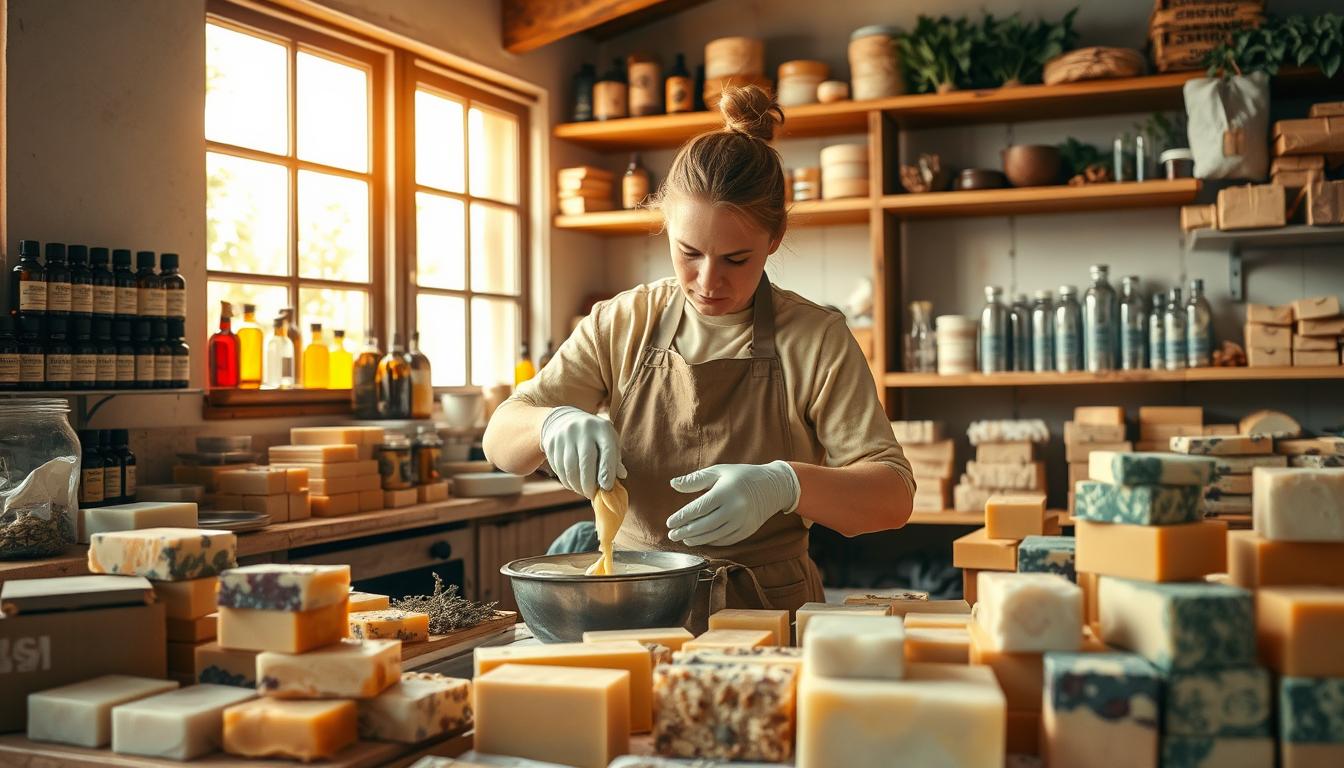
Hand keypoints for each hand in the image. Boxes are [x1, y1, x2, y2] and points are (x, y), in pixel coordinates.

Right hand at [540, 406, 626, 498]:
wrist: (565, 420)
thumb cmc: (594, 436)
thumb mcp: (608, 441)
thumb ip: (615, 458)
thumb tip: (622, 476)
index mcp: (602, 428)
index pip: (606, 451)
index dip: (607, 471)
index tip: (606, 488)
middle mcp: (583, 429)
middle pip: (586, 462)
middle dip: (589, 484)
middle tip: (592, 495)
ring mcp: (565, 435)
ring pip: (570, 468)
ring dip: (577, 485)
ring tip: (583, 491)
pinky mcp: (552, 443)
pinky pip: (558, 468)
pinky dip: (566, 481)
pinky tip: (572, 484)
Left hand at [666, 461, 799, 546]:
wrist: (772, 487)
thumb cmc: (741, 476)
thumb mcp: (719, 472)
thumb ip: (695, 479)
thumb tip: (673, 484)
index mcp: (726, 492)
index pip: (698, 509)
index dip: (682, 517)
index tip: (669, 523)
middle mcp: (734, 509)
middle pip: (704, 525)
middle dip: (685, 532)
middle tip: (672, 535)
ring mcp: (742, 522)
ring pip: (714, 535)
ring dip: (696, 539)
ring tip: (684, 539)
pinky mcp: (747, 531)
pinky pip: (725, 540)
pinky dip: (711, 541)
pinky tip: (701, 539)